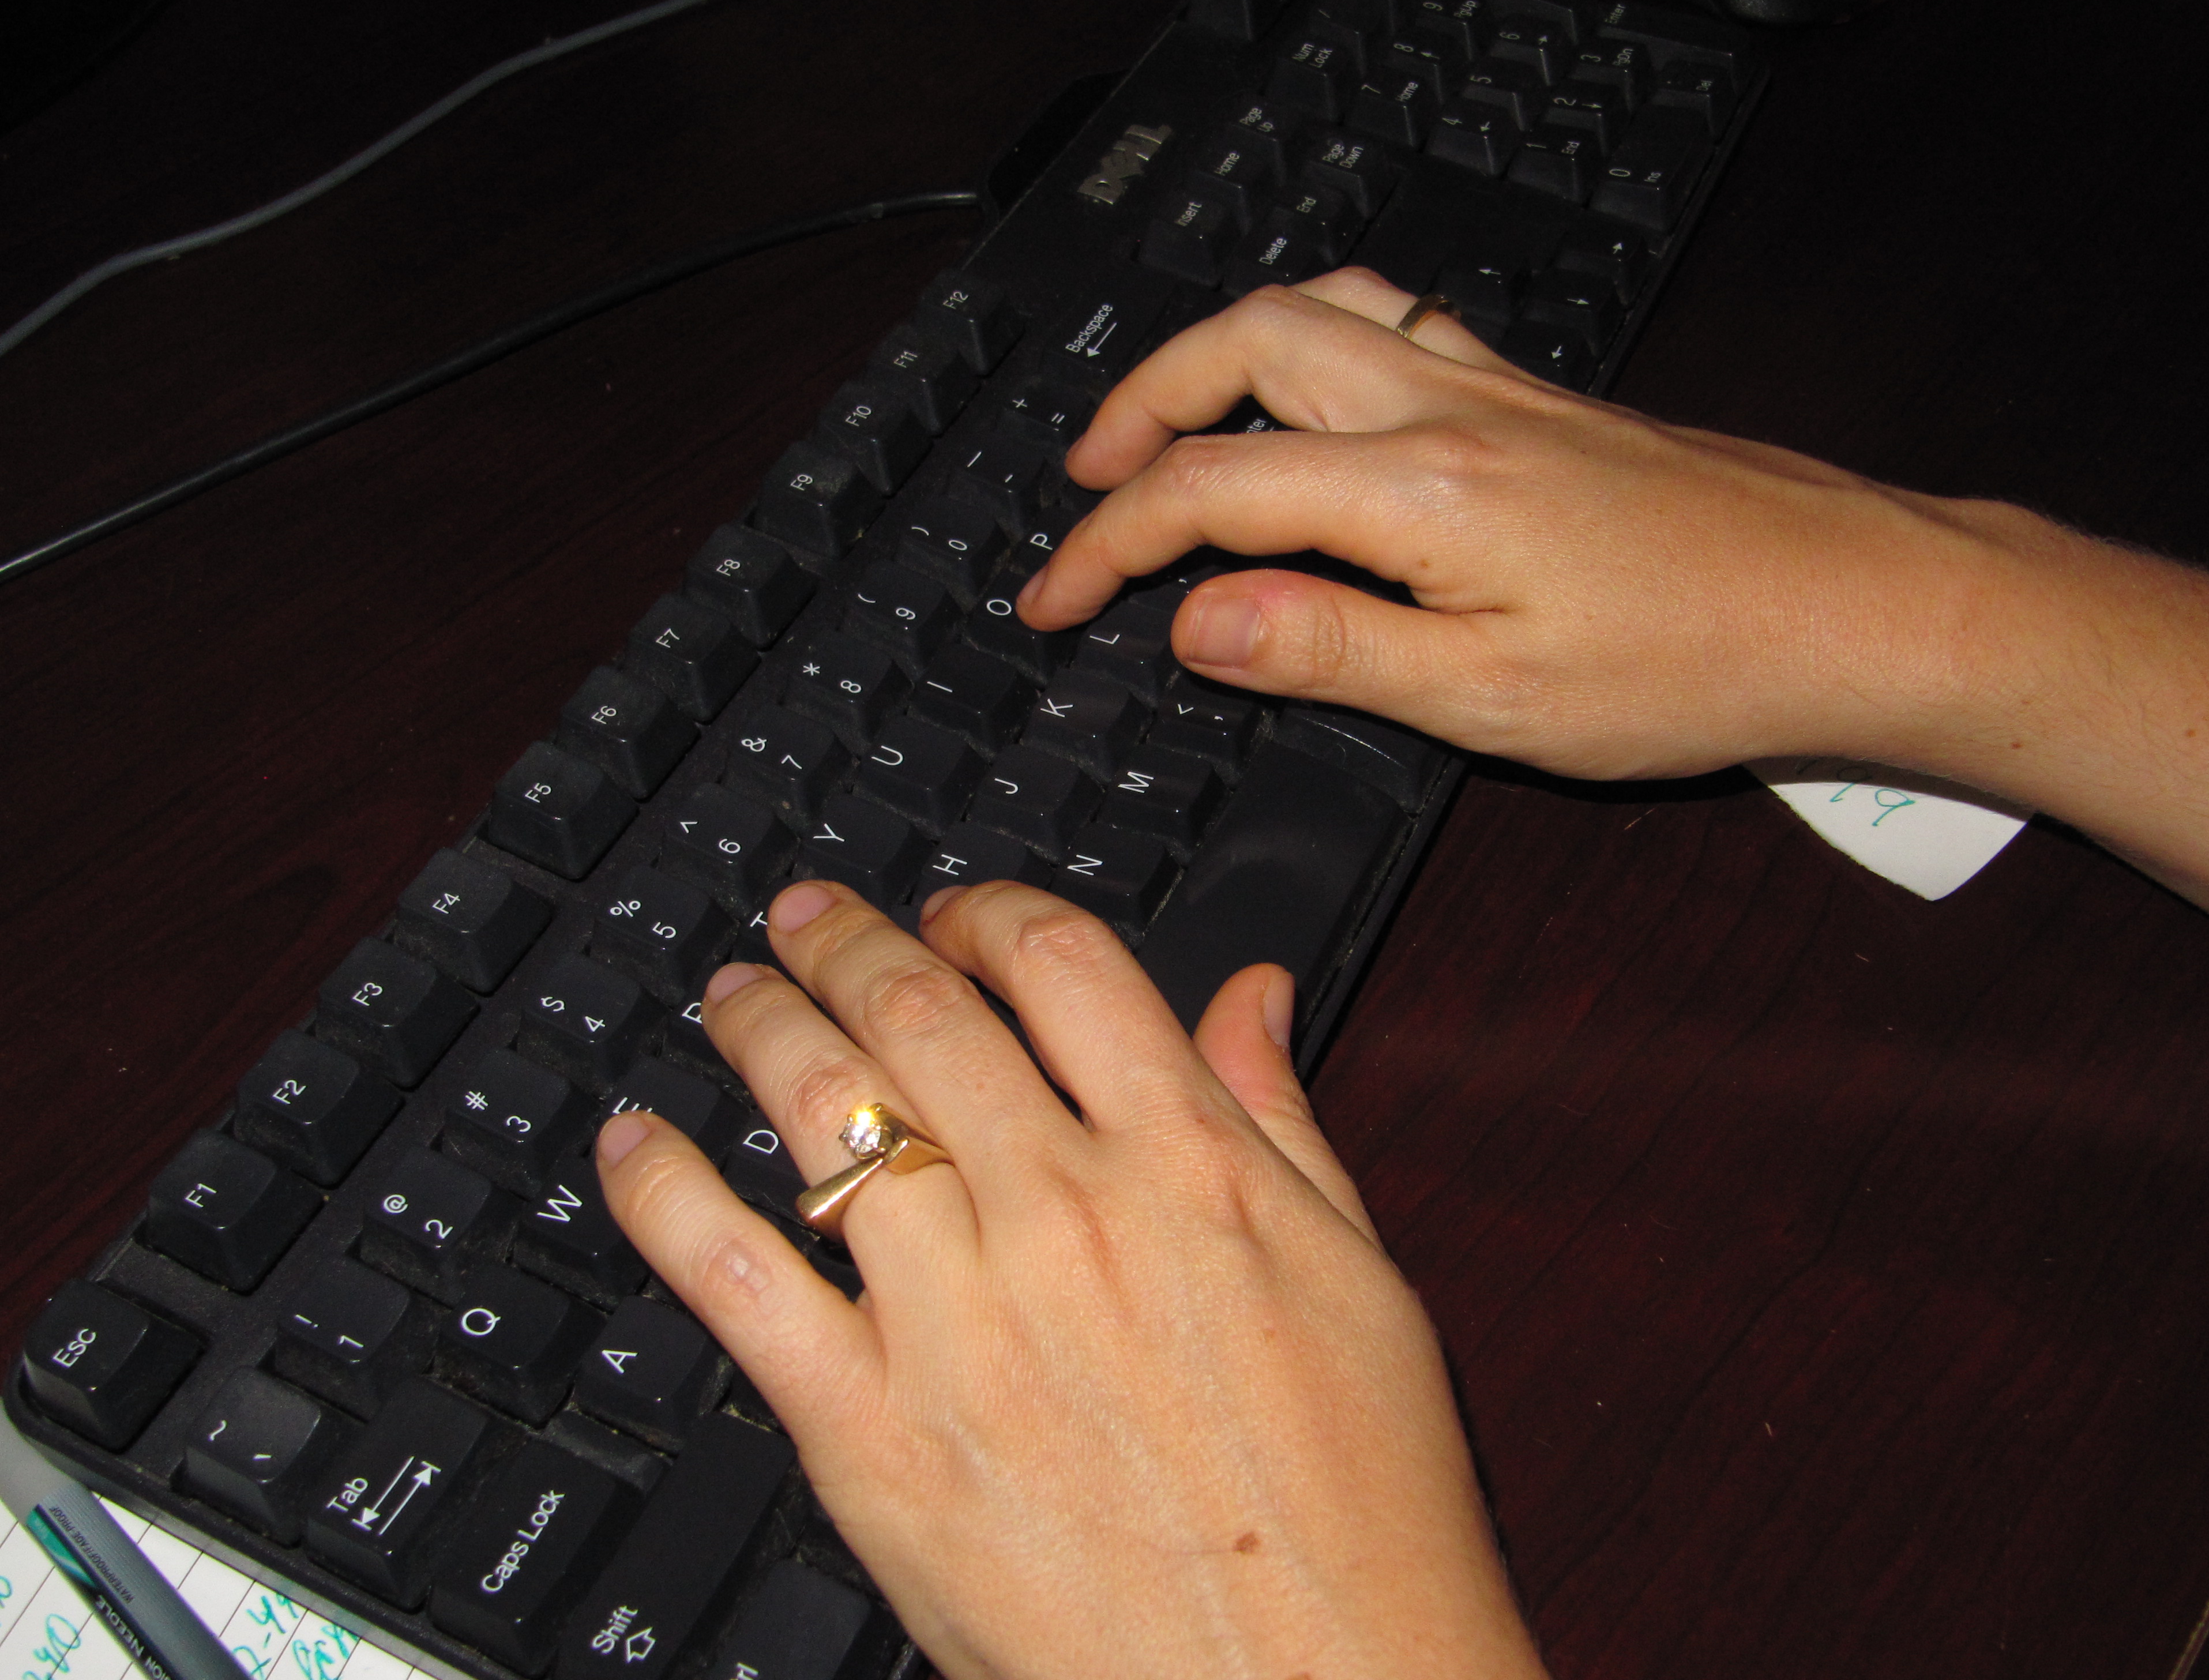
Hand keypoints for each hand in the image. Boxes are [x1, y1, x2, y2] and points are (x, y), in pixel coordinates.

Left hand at [597, 878, 1548, 1679]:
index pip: (1062, 966)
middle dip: (847, 941)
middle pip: (921, 1015)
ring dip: (758, 1026)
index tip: (954, 914)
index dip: (989, 910)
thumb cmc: (1358, 1509)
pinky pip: (735, 1277)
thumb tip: (1248, 991)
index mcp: (1191, 1167)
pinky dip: (666, 1190)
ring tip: (731, 993)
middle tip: (808, 916)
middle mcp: (1065, 1217)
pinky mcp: (871, 1434)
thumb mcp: (1361, 1281)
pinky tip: (635, 1142)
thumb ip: (1283, 1120)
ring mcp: (957, 1322)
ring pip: (822, 1114)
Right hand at [1020, 266, 2039, 781]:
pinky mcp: (1538, 397)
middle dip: (1139, 403)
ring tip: (1170, 422)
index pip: (1209, 488)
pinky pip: (1395, 319)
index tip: (1053, 598)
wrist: (1848, 603)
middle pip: (1245, 341)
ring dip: (1218, 352)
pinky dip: (1315, 339)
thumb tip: (1197, 621)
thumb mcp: (1493, 699)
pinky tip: (1314, 394)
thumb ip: (1331, 651)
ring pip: (1319, 308)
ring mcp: (1497, 388)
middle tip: (1088, 483)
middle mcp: (1450, 407)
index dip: (1106, 544)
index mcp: (1423, 489)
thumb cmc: (1695, 662)